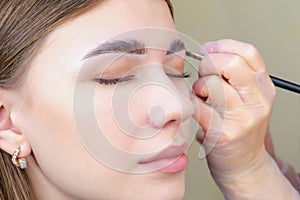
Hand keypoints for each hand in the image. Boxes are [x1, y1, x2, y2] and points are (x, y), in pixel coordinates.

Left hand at [192, 39, 299, 198]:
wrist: (244, 166)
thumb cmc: (240, 130)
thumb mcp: (248, 100)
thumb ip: (234, 76)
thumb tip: (208, 51)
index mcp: (264, 88)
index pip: (247, 53)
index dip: (223, 47)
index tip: (208, 51)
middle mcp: (256, 101)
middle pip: (229, 63)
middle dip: (208, 64)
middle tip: (203, 75)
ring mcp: (241, 117)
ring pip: (210, 84)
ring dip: (198, 87)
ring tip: (202, 98)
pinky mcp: (222, 133)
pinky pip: (196, 106)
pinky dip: (191, 103)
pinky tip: (198, 110)